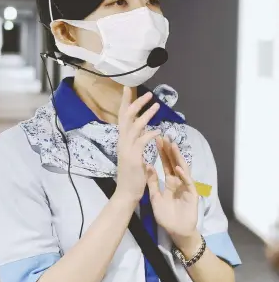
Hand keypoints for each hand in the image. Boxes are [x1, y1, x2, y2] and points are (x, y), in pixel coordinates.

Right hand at [116, 87, 161, 203]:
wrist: (126, 193)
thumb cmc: (131, 175)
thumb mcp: (133, 153)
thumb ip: (137, 140)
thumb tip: (144, 128)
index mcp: (122, 140)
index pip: (122, 117)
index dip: (125, 102)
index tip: (128, 89)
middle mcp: (122, 141)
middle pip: (126, 116)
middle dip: (136, 103)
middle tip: (148, 94)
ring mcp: (126, 149)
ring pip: (134, 125)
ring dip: (145, 114)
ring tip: (156, 105)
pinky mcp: (133, 157)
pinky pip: (142, 141)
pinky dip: (150, 134)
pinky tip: (158, 131)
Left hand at [146, 136, 198, 251]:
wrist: (176, 231)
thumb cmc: (166, 216)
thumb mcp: (155, 198)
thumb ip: (152, 183)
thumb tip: (148, 166)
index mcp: (170, 182)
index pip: (165, 164)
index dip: (162, 152)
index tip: (157, 140)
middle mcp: (179, 182)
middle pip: (174, 163)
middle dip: (170, 150)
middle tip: (165, 137)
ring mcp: (186, 187)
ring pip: (183, 169)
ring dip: (178, 158)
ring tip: (173, 146)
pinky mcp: (192, 194)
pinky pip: (188, 183)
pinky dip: (183, 175)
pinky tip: (178, 168)